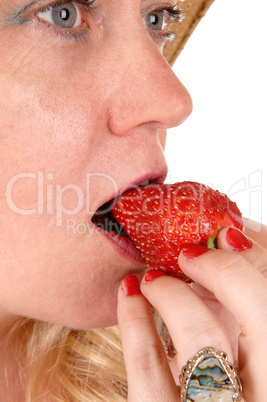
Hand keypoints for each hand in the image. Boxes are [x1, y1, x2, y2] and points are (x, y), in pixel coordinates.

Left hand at [117, 226, 266, 400]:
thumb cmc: (224, 375)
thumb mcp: (244, 345)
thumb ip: (243, 306)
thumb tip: (229, 244)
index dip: (252, 262)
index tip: (226, 238)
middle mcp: (260, 393)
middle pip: (256, 315)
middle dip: (222, 271)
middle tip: (190, 254)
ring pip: (199, 336)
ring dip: (174, 291)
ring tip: (154, 276)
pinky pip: (146, 363)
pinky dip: (134, 318)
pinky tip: (129, 291)